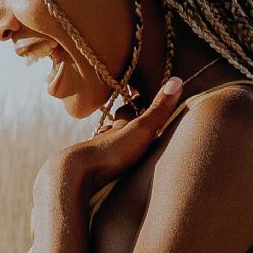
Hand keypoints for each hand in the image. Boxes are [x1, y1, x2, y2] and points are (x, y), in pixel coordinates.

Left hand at [35, 72, 185, 219]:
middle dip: (121, 122)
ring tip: (115, 142)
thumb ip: (158, 110)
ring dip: (110, 141)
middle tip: (127, 116)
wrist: (75, 172)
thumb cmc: (112, 150)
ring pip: (103, 143)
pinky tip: (101, 169)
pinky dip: (102, 163)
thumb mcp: (141, 130)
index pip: (127, 110)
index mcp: (119, 127)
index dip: (134, 103)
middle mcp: (106, 137)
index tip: (139, 95)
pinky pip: (97, 166)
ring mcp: (95, 154)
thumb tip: (177, 79)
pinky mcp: (89, 173)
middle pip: (114, 126)